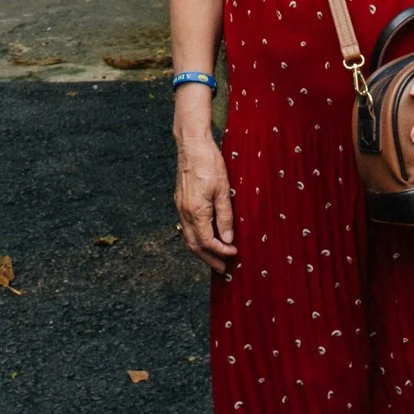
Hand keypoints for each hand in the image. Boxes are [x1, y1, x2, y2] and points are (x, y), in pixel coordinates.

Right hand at [174, 125, 238, 275]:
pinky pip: (187, 226)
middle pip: (194, 244)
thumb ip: (225, 217)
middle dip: (208, 259)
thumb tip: (228, 240)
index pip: (207, 242)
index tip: (233, 254)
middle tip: (222, 269)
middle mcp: (184, 211)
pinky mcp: (180, 200)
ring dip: (201, 250)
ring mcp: (180, 206)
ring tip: (215, 258)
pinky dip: (196, 238)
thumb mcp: (223, 190)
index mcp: (196, 211)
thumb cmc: (209, 163)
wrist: (192, 144)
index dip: (220, 252)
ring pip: (188, 237)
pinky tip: (206, 238)